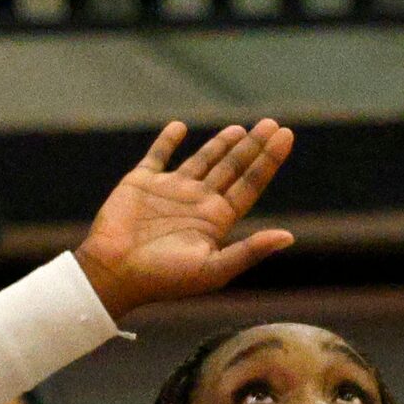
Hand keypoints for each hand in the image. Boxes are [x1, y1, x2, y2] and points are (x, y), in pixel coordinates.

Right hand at [76, 119, 294, 318]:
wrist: (114, 273)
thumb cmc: (164, 279)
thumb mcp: (213, 269)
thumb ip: (249, 251)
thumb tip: (289, 237)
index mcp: (216, 220)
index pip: (250, 184)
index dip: (269, 161)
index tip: (287, 135)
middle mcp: (197, 203)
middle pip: (232, 168)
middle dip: (252, 147)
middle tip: (272, 124)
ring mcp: (170, 191)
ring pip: (202, 160)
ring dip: (220, 144)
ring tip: (240, 129)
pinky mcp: (142, 182)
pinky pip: (158, 155)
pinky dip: (167, 140)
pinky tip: (179, 127)